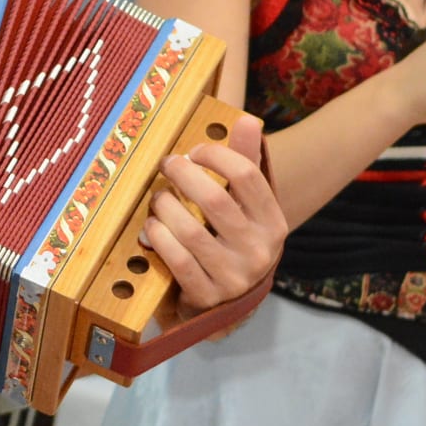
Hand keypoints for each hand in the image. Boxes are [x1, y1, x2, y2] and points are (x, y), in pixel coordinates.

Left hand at [146, 111, 287, 310]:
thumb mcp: (245, 207)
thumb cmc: (232, 242)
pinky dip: (158, 238)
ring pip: (189, 231)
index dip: (214, 155)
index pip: (246, 175)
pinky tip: (152, 227)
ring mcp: (234, 277)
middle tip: (167, 166)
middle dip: (182, 176)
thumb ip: (245, 165)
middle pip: (214, 200)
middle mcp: (259, 251)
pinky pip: (176, 260)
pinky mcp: (208, 296)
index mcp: (273, 223)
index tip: (193, 151)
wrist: (227, 305)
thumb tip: (248, 120)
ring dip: (164, 207)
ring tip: (157, 198)